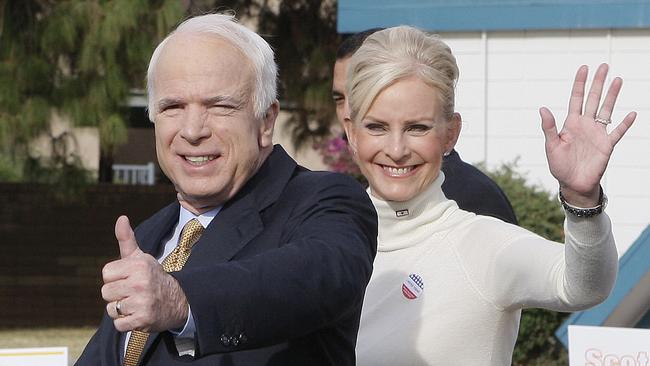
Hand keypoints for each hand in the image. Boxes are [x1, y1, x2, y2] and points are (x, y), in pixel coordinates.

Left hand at [101, 215, 188, 331]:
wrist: (178, 300)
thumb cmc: (153, 277)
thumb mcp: (141, 257)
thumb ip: (127, 239)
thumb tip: (121, 218)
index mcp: (138, 265)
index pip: (106, 273)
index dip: (115, 278)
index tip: (129, 278)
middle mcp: (140, 282)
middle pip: (106, 292)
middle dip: (117, 294)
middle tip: (133, 293)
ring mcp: (142, 301)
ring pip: (111, 309)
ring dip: (121, 309)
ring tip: (135, 304)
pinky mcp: (143, 319)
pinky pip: (119, 324)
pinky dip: (126, 323)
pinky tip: (137, 315)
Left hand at [539, 63, 635, 206]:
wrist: (573, 184)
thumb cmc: (559, 165)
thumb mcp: (551, 146)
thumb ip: (548, 127)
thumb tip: (542, 108)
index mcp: (571, 123)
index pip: (576, 99)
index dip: (580, 84)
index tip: (584, 68)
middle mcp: (585, 125)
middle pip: (593, 99)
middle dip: (598, 83)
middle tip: (604, 65)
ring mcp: (597, 134)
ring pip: (607, 110)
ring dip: (612, 96)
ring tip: (618, 80)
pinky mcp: (607, 146)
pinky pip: (617, 132)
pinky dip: (625, 124)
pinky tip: (631, 114)